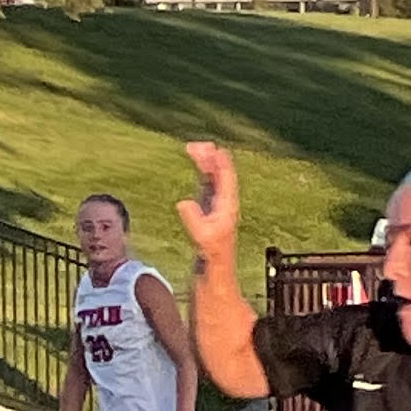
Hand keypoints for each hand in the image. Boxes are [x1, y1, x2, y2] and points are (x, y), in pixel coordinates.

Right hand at [176, 142, 239, 269]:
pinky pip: (209, 183)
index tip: (213, 149)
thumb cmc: (213, 253)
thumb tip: (183, 202)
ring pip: (214, 176)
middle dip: (210, 158)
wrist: (217, 264)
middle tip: (197, 146)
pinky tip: (199, 166)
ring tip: (195, 150)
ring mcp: (219, 203)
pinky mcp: (211, 206)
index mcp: (227, 205)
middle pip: (221, 173)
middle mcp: (226, 201)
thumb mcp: (202, 237)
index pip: (226, 178)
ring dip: (206, 163)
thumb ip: (194, 219)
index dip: (220, 163)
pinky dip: (204, 172)